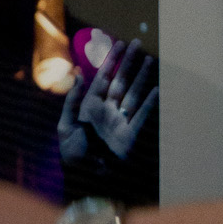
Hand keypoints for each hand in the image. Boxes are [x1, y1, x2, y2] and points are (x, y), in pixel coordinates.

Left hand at [58, 39, 158, 164]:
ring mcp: (120, 121)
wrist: (85, 180)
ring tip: (149, 60)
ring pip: (133, 93)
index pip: (102, 77)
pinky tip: (157, 89)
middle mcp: (107, 111)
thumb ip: (72, 101)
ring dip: (141, 77)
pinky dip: (149, 103)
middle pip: (120, 80)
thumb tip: (78, 75)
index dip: (110, 60)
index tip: (119, 44)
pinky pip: (142, 115)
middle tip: (137, 44)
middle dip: (128, 62)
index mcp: (89, 107)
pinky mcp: (130, 135)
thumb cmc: (72, 155)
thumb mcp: (65, 126)